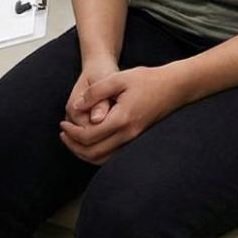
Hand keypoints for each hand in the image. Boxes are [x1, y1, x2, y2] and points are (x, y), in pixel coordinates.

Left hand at [58, 63, 189, 164]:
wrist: (174, 87)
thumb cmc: (147, 80)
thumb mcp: (118, 78)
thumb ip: (95, 92)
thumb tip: (76, 107)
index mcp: (122, 119)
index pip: (89, 136)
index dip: (71, 133)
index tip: (62, 124)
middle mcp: (128, 134)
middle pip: (93, 153)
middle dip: (74, 146)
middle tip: (63, 134)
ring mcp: (134, 140)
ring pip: (103, 159)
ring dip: (84, 153)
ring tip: (72, 140)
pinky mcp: (136, 140)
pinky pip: (113, 156)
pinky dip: (97, 154)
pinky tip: (90, 143)